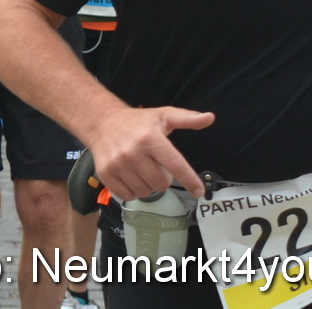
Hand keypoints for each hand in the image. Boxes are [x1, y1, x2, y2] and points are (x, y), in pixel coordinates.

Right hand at [87, 106, 214, 200]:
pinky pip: (128, 196)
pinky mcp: (105, 174)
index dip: (190, 180)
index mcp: (150, 138)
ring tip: (141, 170)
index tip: (199, 192)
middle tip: (155, 165)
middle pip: (161, 184)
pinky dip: (133, 191)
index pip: (176, 165)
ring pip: (145, 191)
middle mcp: (133, 152)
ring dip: (147, 185)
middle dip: (162, 178)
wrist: (101, 122)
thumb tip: (209, 117)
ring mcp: (117, 164)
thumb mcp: (163, 115)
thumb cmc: (137, 121)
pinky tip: (131, 177)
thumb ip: (187, 118)